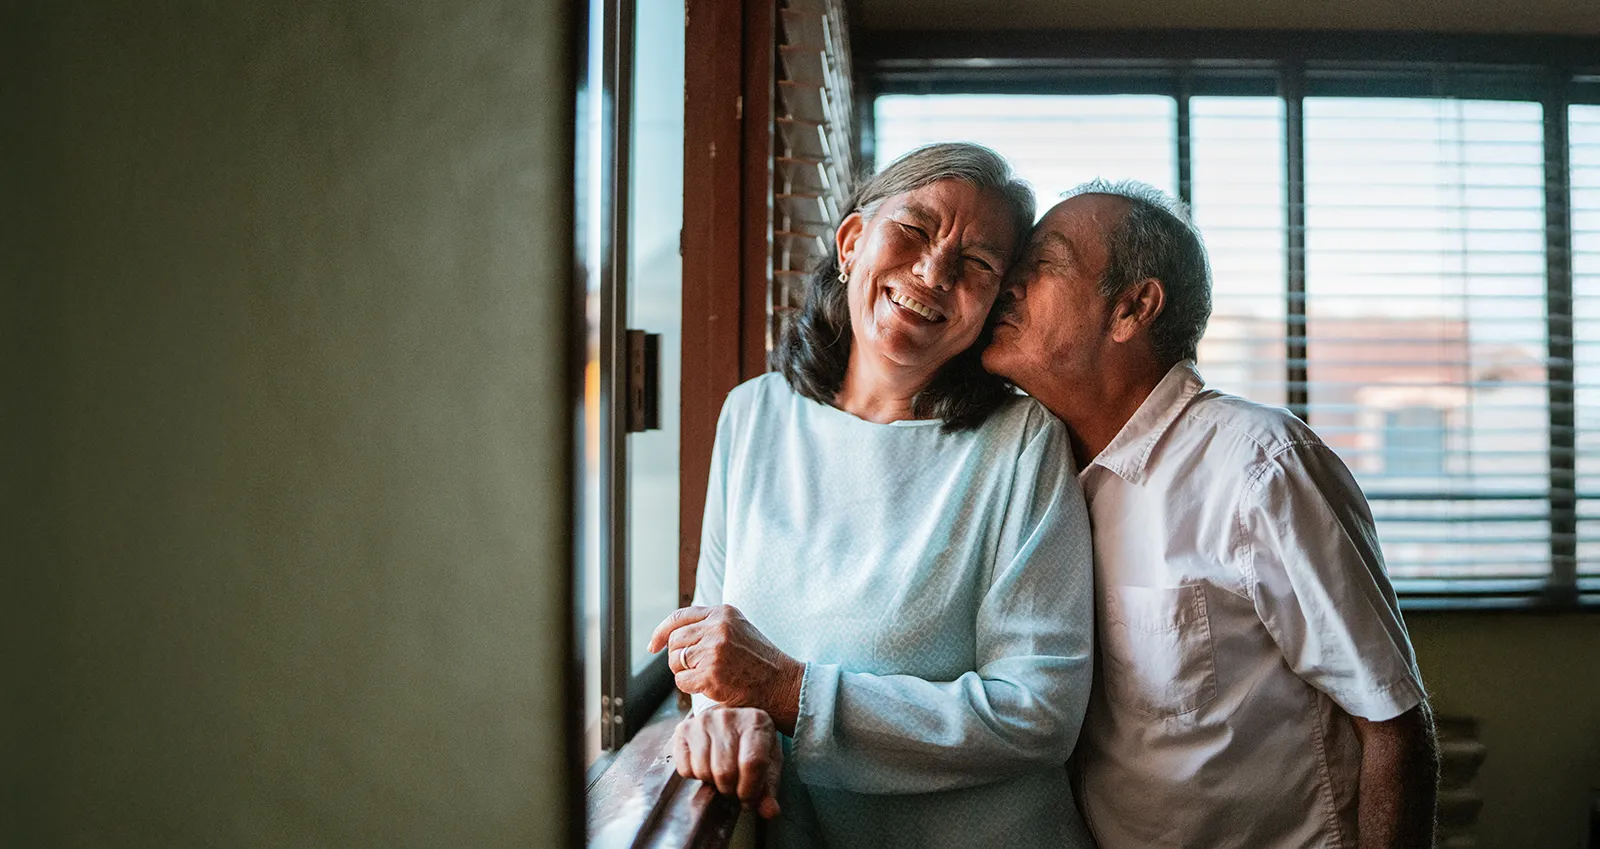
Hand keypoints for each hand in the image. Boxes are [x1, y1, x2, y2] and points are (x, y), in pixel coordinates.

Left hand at [647, 604, 804, 733]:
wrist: (783, 685)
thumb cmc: (760, 661)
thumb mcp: (739, 629)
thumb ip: (711, 625)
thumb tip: (673, 633)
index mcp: (723, 613)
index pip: (679, 617)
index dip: (660, 632)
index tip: (653, 646)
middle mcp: (718, 627)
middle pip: (674, 641)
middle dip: (678, 658)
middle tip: (695, 669)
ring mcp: (714, 650)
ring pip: (676, 661)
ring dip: (684, 673)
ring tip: (706, 677)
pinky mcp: (712, 674)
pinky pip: (682, 681)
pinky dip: (691, 687)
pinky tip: (709, 687)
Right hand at [672, 707, 783, 818]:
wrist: (731, 721)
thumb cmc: (751, 744)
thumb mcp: (768, 762)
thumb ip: (769, 790)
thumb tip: (770, 812)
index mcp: (756, 722)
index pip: (751, 763)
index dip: (749, 790)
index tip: (748, 799)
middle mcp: (728, 717)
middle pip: (725, 771)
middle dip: (730, 790)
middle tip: (734, 788)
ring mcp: (704, 721)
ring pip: (703, 771)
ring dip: (713, 783)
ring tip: (722, 776)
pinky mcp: (684, 729)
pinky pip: (685, 768)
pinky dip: (695, 776)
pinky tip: (706, 766)